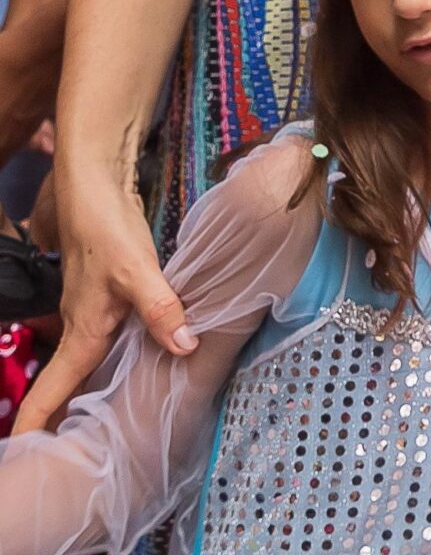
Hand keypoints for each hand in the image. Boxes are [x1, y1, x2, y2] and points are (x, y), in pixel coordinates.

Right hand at [15, 170, 190, 430]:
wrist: (95, 190)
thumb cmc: (108, 231)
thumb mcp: (139, 271)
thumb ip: (162, 308)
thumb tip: (186, 348)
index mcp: (83, 333)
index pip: (51, 390)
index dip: (37, 423)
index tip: (29, 456)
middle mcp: (82, 329)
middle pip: (67, 385)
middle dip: (66, 420)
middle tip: (79, 455)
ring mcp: (92, 314)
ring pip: (86, 364)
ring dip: (89, 392)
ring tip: (106, 426)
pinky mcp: (106, 298)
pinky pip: (105, 342)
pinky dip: (112, 362)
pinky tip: (137, 366)